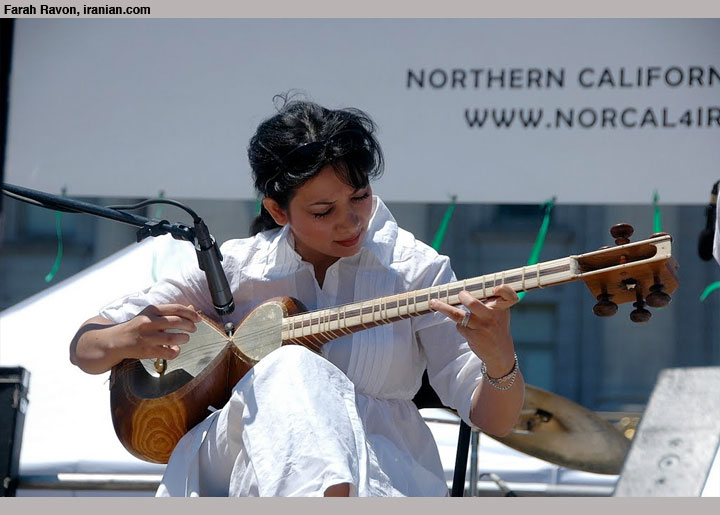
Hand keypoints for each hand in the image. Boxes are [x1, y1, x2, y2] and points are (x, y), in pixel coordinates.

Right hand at [71, 304, 200, 373]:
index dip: (191, 314)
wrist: (114, 341)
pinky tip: (175, 349)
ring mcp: (146, 337)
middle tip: (193, 329)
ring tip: (185, 338)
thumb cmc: (137, 326)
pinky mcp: (145, 351)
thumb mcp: (151, 315)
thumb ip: (171, 312)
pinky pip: (167, 352)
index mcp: (151, 310)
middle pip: (177, 322)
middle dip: (189, 326)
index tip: (198, 319)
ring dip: (184, 338)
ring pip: (173, 337)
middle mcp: (148, 322)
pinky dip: (175, 351)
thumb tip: (191, 309)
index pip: (176, 309)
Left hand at [429, 285, 517, 377]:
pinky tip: (466, 328)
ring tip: (433, 302)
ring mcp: (482, 327)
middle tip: (460, 294)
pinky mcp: (473, 336)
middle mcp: (492, 316)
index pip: (507, 294)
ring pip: (458, 315)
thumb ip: (493, 301)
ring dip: (444, 307)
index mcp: (502, 308)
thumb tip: (470, 289)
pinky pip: (459, 326)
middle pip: (472, 303)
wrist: (501, 353)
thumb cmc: (498, 327)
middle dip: (462, 297)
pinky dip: (460, 325)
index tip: (495, 289)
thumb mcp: (501, 313)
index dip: (503, 289)